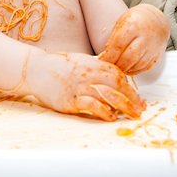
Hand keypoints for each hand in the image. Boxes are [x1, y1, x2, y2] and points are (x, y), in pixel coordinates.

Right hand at [29, 52, 145, 121]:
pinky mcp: (70, 100)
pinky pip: (91, 106)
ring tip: (132, 114)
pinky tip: (110, 116)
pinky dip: (103, 111)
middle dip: (132, 98)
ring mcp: (78, 87)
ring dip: (123, 106)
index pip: (116, 73)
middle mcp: (87, 74)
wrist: (35, 69)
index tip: (137, 95)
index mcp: (90, 63)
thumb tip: (111, 74)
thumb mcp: (78, 60)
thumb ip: (94, 66)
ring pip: (107, 96)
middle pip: (116, 85)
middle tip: (141, 108)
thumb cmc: (56, 64)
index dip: (129, 85)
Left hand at [98, 4, 169, 74]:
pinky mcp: (157, 55)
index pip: (118, 45)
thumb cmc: (135, 20)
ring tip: (117, 68)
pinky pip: (145, 67)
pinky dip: (134, 71)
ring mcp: (152, 47)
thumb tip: (104, 55)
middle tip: (109, 66)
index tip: (102, 60)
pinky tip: (127, 69)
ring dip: (125, 69)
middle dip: (117, 65)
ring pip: (137, 64)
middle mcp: (144, 37)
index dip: (109, 56)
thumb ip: (113, 38)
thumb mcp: (121, 22)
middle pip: (129, 57)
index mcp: (132, 25)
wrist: (156, 20)